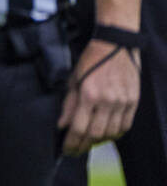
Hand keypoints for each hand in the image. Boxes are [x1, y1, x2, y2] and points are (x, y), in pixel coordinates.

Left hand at [58, 38, 140, 155]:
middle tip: (75, 150)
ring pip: (111, 133)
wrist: (115, 45)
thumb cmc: (90, 60)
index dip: (72, 142)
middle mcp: (107, 101)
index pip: (79, 128)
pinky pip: (125, 126)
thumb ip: (68, 104)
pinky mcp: (133, 102)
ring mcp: (122, 102)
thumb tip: (62, 125)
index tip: (66, 149)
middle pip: (95, 134)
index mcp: (89, 94)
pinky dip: (114, 134)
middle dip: (83, 146)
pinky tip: (105, 134)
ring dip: (98, 141)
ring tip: (88, 142)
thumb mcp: (73, 79)